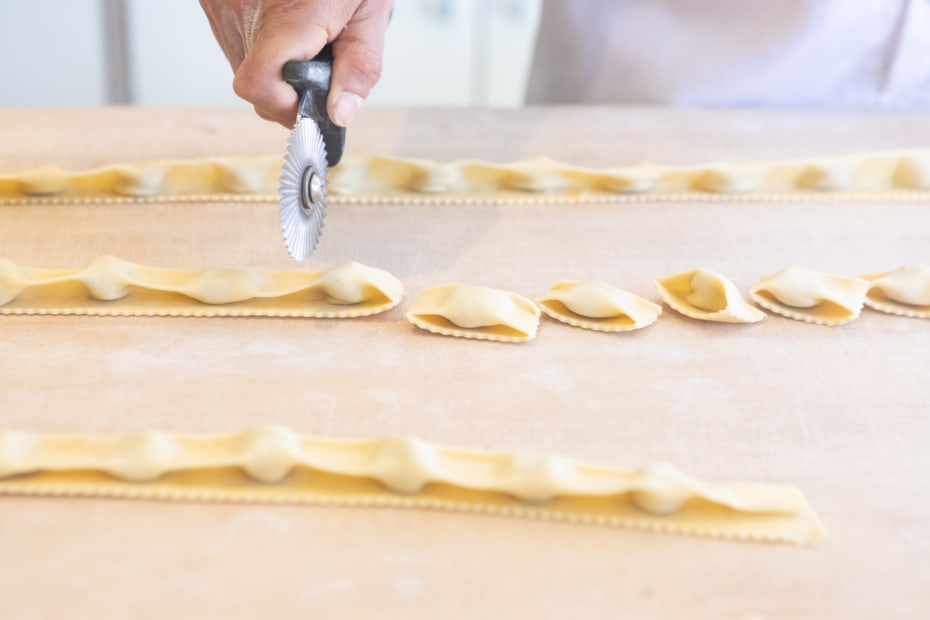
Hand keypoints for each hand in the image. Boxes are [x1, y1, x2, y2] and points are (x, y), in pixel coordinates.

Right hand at [200, 0, 392, 126]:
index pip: (259, 87)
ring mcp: (222, 5)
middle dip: (287, 95)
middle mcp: (245, 11)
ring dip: (276, 71)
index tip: (311, 104)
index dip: (284, 107)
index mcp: (290, 17)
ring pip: (243, 67)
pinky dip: (261, 46)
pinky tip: (284, 22)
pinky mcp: (212, 0)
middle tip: (318, 72)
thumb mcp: (370, 8)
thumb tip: (340, 114)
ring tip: (305, 39)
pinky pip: (234, 41)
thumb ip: (360, 66)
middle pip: (254, 88)